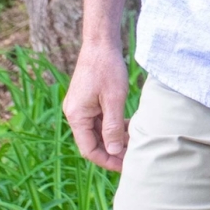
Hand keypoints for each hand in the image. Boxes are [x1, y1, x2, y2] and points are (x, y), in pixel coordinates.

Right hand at [63, 40, 129, 170]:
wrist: (100, 43)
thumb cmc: (107, 69)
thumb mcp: (114, 100)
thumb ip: (113, 127)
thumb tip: (113, 151)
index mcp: (77, 116)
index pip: (89, 149)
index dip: (107, 160)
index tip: (125, 166)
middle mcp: (75, 113)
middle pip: (92, 142)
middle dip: (112, 151)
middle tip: (133, 156)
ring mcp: (80, 107)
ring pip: (97, 132)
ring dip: (114, 138)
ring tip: (134, 142)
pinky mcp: (87, 101)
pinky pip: (99, 120)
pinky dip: (112, 126)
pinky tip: (128, 127)